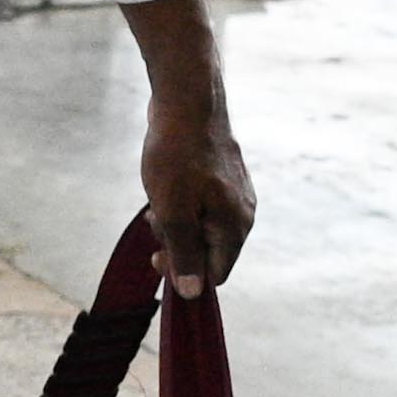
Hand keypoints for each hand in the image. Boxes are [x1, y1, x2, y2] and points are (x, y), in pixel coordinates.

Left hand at [139, 98, 255, 290]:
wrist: (186, 103)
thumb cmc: (177, 157)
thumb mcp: (173, 212)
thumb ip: (185, 253)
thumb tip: (192, 293)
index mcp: (234, 227)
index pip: (214, 274)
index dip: (183, 273)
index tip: (157, 253)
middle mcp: (242, 214)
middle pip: (208, 252)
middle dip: (177, 244)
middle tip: (154, 222)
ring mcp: (235, 195)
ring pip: (202, 228)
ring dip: (175, 224)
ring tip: (157, 199)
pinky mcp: (223, 179)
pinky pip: (201, 207)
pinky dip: (181, 205)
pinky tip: (165, 186)